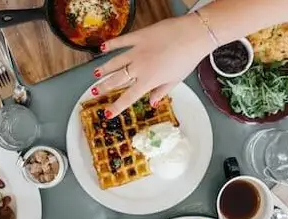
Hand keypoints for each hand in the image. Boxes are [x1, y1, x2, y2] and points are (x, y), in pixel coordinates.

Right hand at [93, 14, 215, 116]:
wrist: (192, 36)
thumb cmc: (187, 59)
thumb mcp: (176, 80)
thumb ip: (162, 91)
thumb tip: (152, 103)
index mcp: (148, 81)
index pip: (128, 97)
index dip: (117, 107)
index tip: (107, 114)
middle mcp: (139, 68)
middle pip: (117, 80)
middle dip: (104, 87)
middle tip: (95, 91)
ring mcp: (136, 51)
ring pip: (115, 62)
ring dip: (104, 69)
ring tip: (95, 74)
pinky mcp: (138, 37)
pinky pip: (121, 41)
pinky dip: (111, 44)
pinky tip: (102, 48)